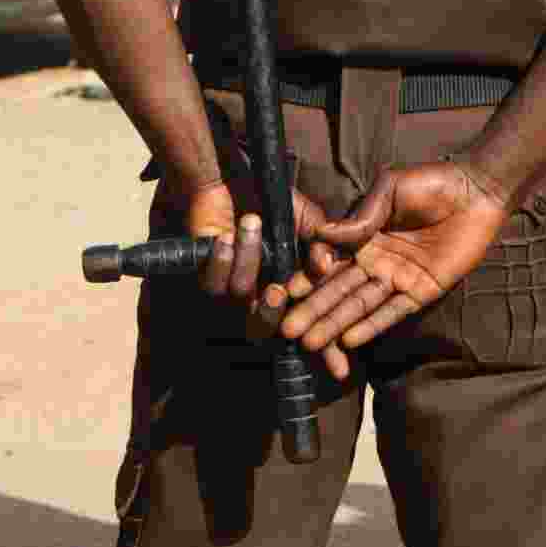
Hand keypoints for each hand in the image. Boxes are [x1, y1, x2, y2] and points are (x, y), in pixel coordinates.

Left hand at [185, 178, 351, 378]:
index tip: (340, 369)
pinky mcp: (205, 275)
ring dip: (247, 260)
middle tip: (277, 291)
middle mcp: (260, 294)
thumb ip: (319, 240)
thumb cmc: (270, 200)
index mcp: (289, 286)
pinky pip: (212, 284)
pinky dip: (220, 260)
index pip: (310, 325)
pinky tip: (225, 237)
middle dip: (272, 312)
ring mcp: (232, 288)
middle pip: (266, 328)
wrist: (228, 177)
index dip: (326, 349)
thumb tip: (326, 266)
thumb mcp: (304, 217)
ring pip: (239, 296)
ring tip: (250, 222)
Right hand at [279, 159, 509, 358]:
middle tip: (287, 330)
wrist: (474, 192)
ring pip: (360, 305)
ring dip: (335, 324)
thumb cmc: (429, 183)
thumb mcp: (389, 190)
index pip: (328, 261)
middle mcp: (374, 261)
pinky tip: (350, 340)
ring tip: (310, 343)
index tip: (288, 290)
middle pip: (338, 289)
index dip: (308, 276)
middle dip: (313, 310)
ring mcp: (397, 278)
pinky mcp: (422, 292)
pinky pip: (393, 312)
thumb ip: (360, 216)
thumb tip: (322, 233)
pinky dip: (372, 326)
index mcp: (361, 236)